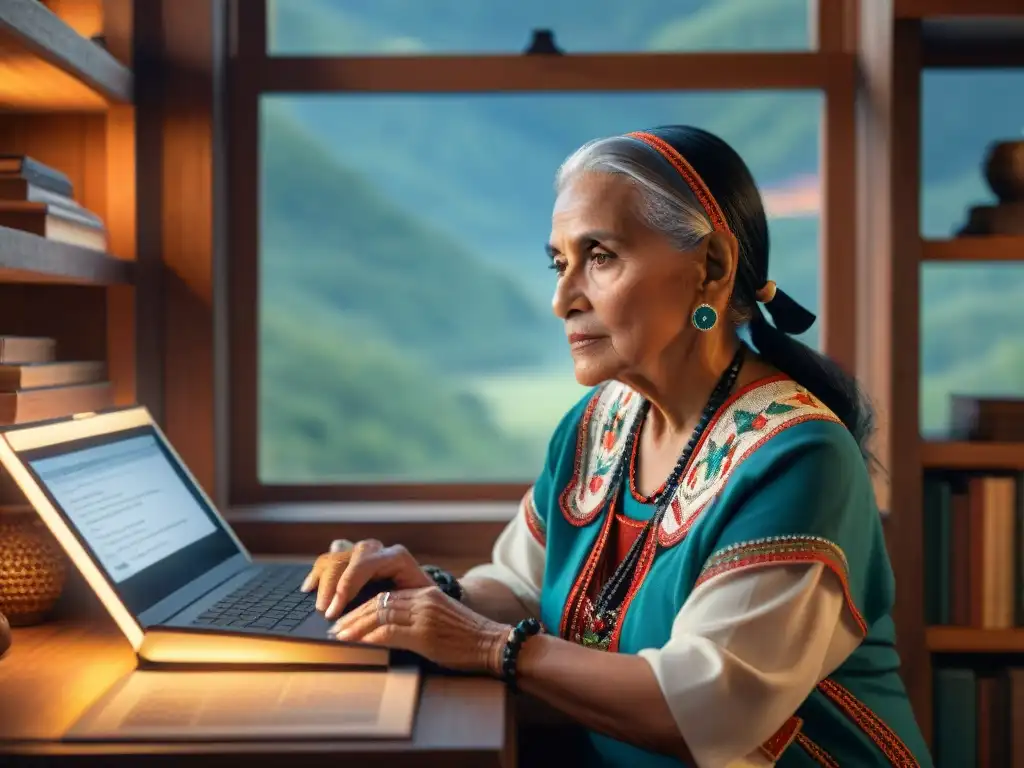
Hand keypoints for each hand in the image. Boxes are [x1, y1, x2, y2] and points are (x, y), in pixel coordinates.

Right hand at [300, 539, 433, 619]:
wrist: (425, 595)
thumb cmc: (421, 603)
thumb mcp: (414, 603)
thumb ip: (394, 606)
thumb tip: (368, 620)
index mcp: (395, 556)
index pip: (363, 565)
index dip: (344, 588)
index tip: (333, 612)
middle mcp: (378, 549)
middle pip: (346, 559)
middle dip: (332, 587)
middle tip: (325, 613)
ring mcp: (364, 551)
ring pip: (335, 557)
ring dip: (322, 581)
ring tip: (318, 604)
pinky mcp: (354, 558)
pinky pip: (331, 558)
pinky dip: (319, 572)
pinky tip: (309, 587)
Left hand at [330, 586, 510, 673]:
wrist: (493, 645)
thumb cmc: (467, 638)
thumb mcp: (439, 621)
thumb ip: (415, 618)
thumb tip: (385, 629)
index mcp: (425, 592)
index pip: (385, 595)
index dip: (361, 606)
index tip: (346, 617)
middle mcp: (423, 598)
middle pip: (378, 601)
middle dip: (353, 615)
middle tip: (335, 626)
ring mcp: (424, 614)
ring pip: (380, 613)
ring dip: (355, 626)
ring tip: (340, 635)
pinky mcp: (425, 632)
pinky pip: (389, 630)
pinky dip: (369, 636)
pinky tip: (357, 642)